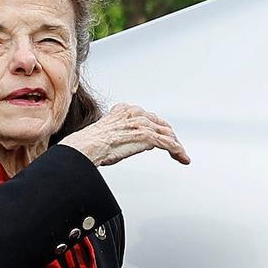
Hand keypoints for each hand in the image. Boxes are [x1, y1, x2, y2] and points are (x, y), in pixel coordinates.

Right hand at [59, 103, 190, 166]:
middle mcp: (134, 113)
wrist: (85, 148)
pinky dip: (178, 151)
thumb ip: (119, 133)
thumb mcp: (106, 133)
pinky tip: (182, 158)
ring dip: (176, 146)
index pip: (148, 117)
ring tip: (181, 156)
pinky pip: (168, 144)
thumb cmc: (89, 145)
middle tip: (175, 149)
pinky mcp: (147, 136)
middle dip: (170, 137)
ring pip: (167, 133)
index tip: (162, 137)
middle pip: (160, 124)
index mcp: (124, 110)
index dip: (157, 128)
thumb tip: (126, 142)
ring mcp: (141, 124)